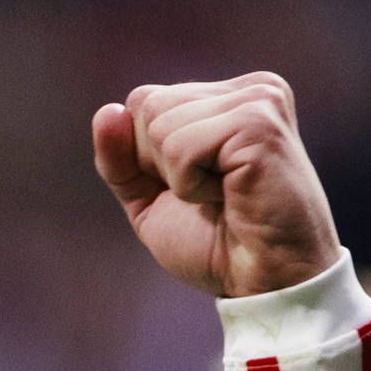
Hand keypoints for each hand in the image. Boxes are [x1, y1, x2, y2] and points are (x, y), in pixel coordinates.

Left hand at [93, 74, 338, 299]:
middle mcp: (250, 89)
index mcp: (229, 97)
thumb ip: (120, 156)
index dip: (145, 157)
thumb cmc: (215, 244)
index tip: (194, 186)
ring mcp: (258, 100)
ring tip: (224, 194)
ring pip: (160, 125)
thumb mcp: (149, 197)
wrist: (264, 282)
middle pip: (148, 105)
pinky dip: (190, 185)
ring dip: (178, 177)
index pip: (143, 100)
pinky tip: (230, 195)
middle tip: (211, 193)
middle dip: (159, 164)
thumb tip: (107, 110)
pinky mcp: (259, 123)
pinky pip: (180, 147)